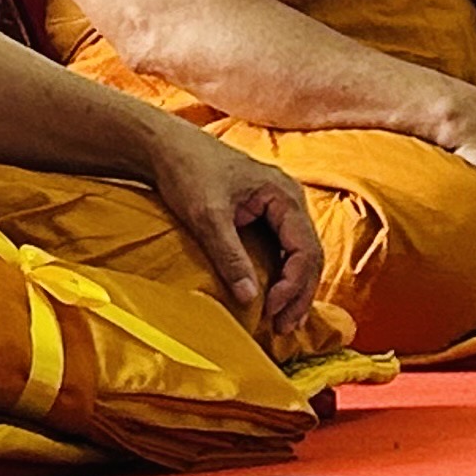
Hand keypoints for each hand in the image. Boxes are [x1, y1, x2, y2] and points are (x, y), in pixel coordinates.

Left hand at [141, 128, 326, 345]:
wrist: (165, 147)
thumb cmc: (188, 172)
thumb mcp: (208, 217)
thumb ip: (230, 256)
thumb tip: (250, 298)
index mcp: (284, 195)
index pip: (306, 249)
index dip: (294, 285)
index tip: (270, 310)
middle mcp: (289, 201)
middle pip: (310, 255)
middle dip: (299, 294)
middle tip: (282, 328)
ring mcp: (278, 208)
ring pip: (299, 255)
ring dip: (293, 289)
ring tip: (280, 321)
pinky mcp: (263, 215)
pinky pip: (283, 250)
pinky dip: (281, 276)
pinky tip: (272, 297)